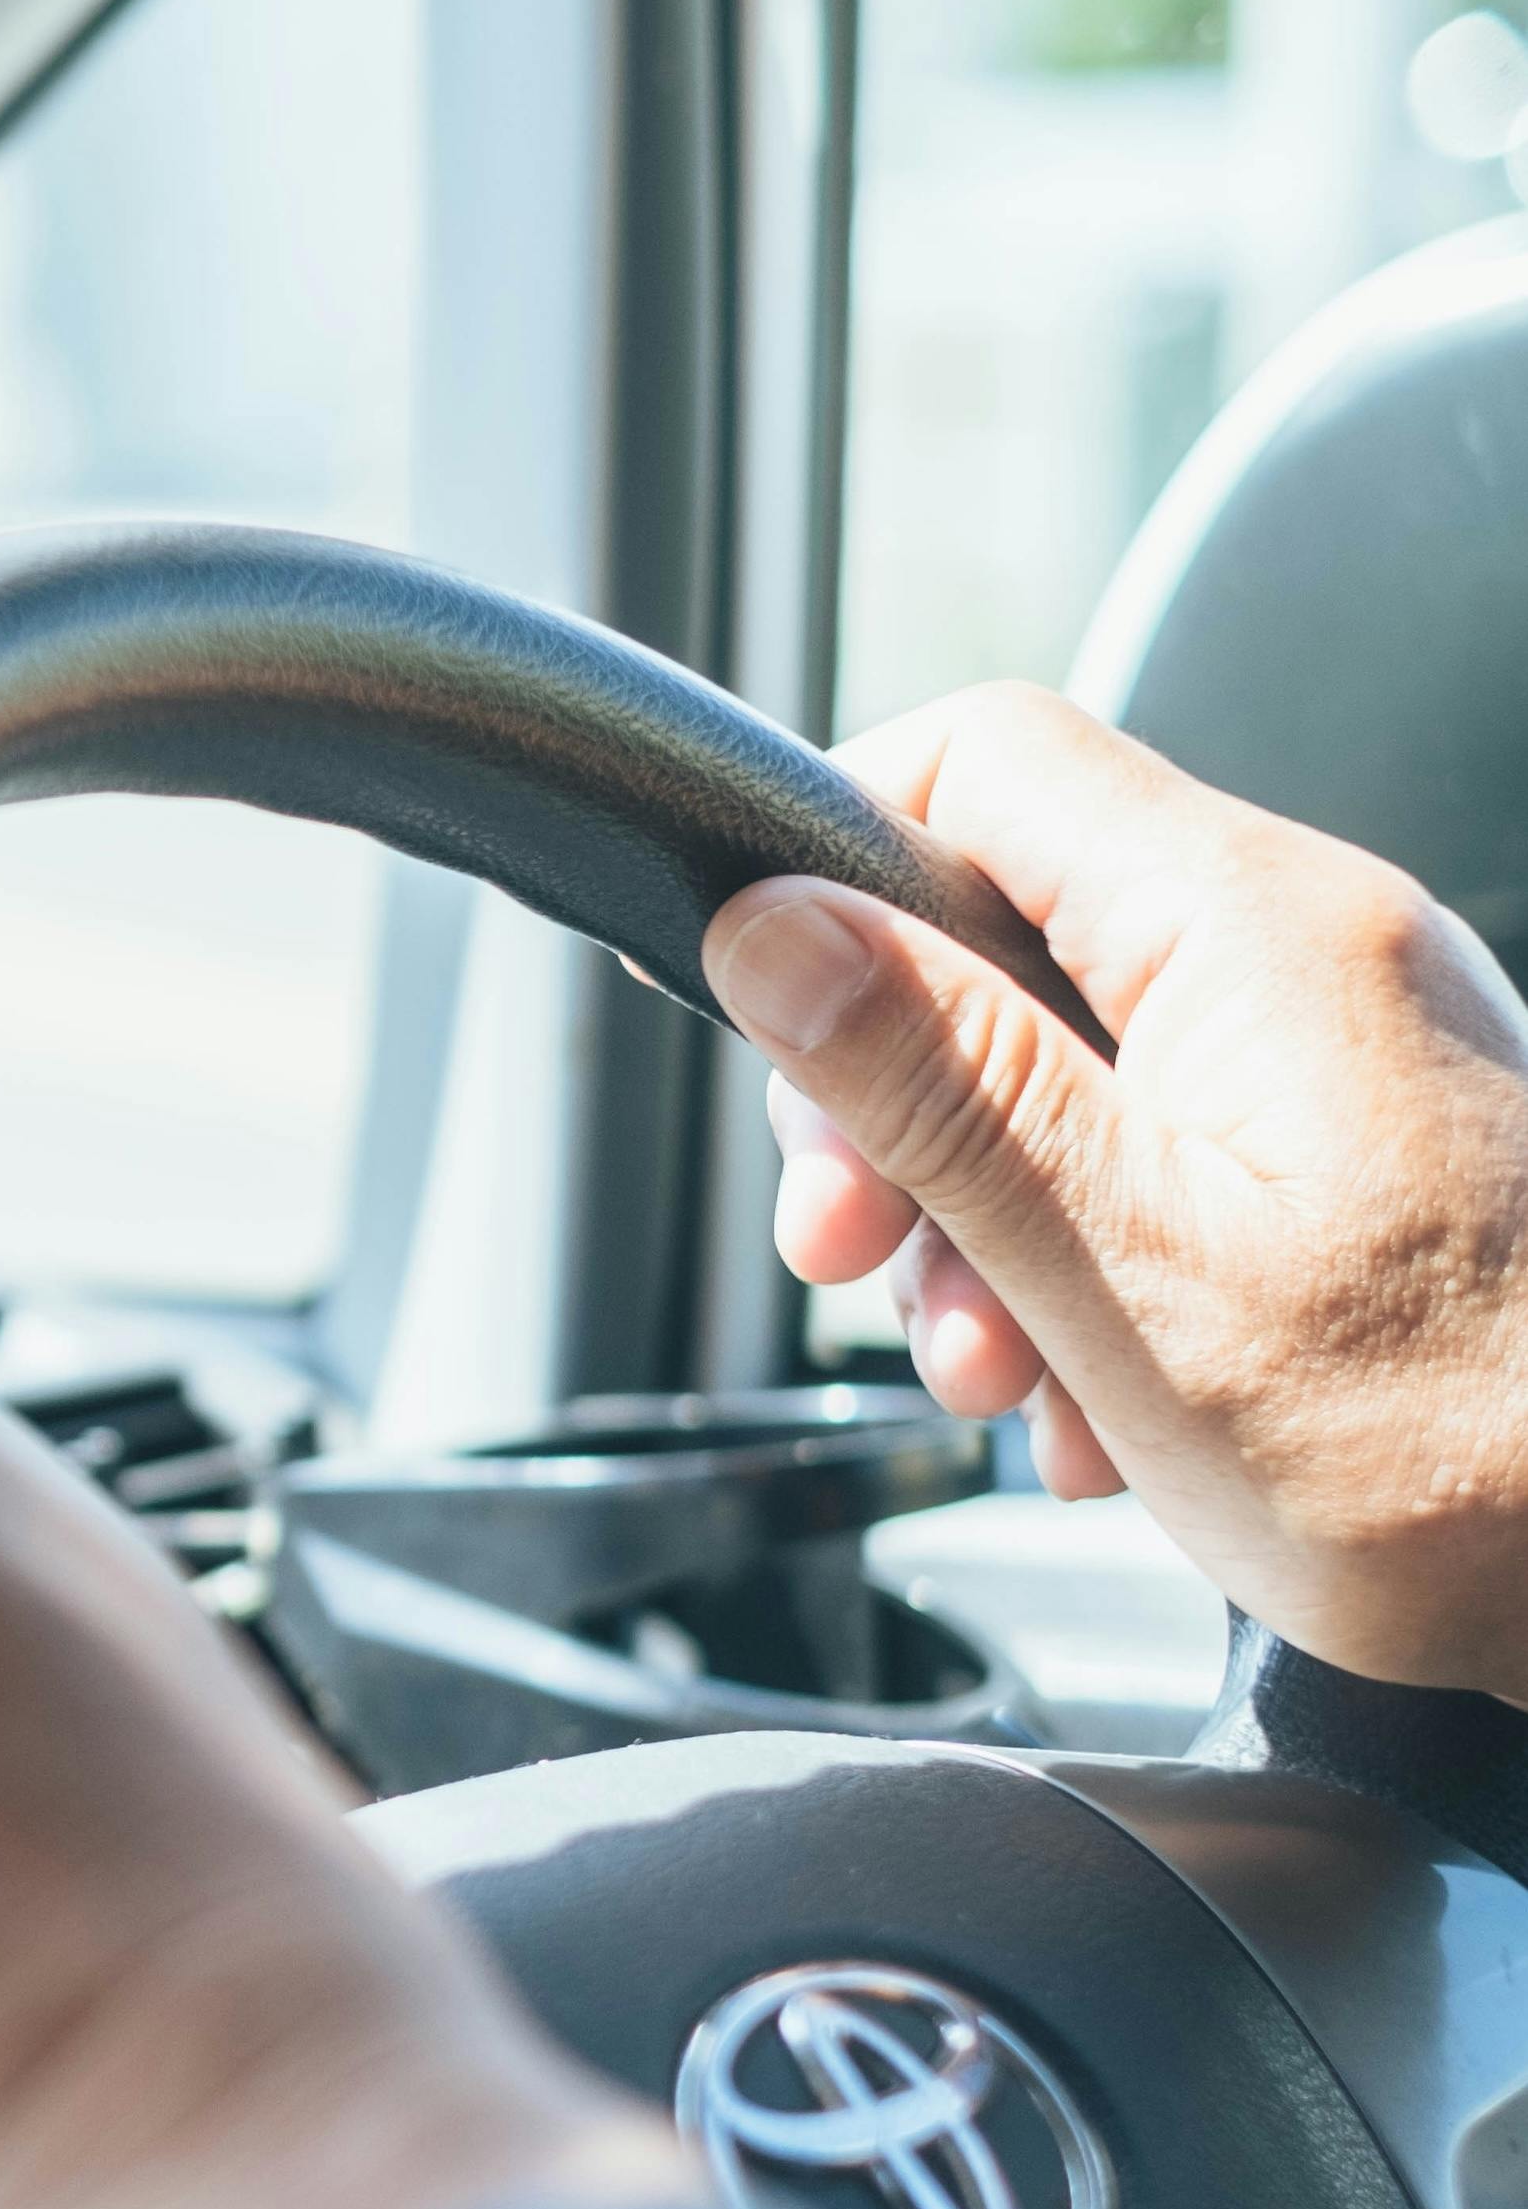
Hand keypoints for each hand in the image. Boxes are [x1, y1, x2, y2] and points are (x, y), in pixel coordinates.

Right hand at [703, 684, 1527, 1695]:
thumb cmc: (1445, 1452)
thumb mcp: (1125, 1265)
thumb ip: (936, 1077)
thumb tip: (770, 925)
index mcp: (1255, 930)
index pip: (980, 756)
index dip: (830, 862)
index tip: (763, 1018)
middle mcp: (1313, 946)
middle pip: (996, 925)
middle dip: (887, 1100)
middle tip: (855, 1255)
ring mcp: (1341, 1042)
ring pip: (1058, 1057)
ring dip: (973, 1217)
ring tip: (1002, 1372)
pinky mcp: (1359, 1141)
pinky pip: (1153, 1144)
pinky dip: (1077, 1261)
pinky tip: (1089, 1395)